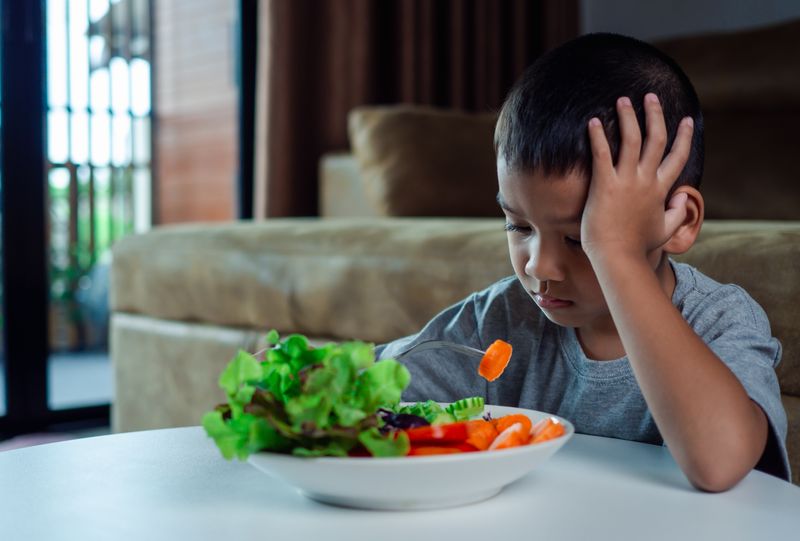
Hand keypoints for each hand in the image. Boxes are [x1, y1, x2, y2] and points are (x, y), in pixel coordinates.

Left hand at [581, 93, 693, 261]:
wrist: (617, 257)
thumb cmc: (638, 247)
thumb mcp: (666, 230)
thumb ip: (678, 212)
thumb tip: (683, 197)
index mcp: (661, 190)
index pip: (678, 157)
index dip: (685, 137)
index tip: (688, 120)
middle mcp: (646, 180)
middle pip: (656, 139)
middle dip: (655, 114)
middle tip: (650, 96)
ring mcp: (626, 181)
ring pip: (632, 140)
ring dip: (628, 117)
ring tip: (623, 99)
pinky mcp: (604, 185)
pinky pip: (602, 154)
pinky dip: (599, 136)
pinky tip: (594, 121)